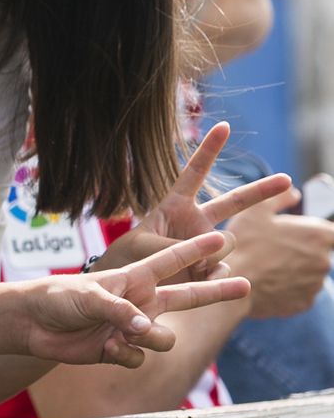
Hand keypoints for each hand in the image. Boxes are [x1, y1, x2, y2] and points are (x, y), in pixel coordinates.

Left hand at [20, 231, 249, 368]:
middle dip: (216, 291)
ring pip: (164, 338)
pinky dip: (125, 355)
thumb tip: (145, 328)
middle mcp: (141, 301)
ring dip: (149, 339)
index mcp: (135, 278)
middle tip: (246, 285)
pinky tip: (106, 348)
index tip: (220, 239)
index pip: (172, 261)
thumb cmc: (59, 297)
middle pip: (188, 297)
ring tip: (121, 334)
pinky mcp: (123, 350)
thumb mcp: (89, 296)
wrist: (36, 325)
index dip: (196, 250)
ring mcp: (134, 327)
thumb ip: (120, 311)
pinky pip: (140, 358)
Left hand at [101, 123, 291, 279]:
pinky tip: (200, 282)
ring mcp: (207, 246)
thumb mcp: (146, 247)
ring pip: (227, 245)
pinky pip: (225, 272)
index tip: (224, 125)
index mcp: (175, 206)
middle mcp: (196, 223)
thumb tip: (217, 262)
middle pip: (234, 202)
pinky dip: (216, 279)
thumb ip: (179, 248)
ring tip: (185, 264)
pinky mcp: (210, 269)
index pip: (195, 173)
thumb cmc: (129, 260)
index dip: (209, 149)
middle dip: (262, 191)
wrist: (129, 292)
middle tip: (288, 180)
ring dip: (211, 255)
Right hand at [227, 193, 333, 318]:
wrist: (230, 284)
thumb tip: (295, 193)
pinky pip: (300, 289)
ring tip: (267, 263)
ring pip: (309, 270)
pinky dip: (288, 284)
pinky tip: (268, 278)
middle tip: (273, 244)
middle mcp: (323, 261)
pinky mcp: (304, 303)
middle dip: (301, 246)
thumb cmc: (245, 243)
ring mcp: (315, 285)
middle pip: (319, 250)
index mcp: (317, 235)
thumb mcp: (258, 209)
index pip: (331, 231)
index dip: (314, 228)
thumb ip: (281, 197)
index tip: (296, 230)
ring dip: (295, 266)